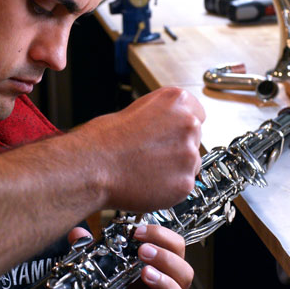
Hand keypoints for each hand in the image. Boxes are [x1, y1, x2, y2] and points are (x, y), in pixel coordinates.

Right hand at [74, 87, 204, 213]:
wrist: (92, 167)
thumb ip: (161, 116)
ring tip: (146, 169)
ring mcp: (189, 154)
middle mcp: (188, 124)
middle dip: (177, 147)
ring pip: (191, 164)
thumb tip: (167, 127)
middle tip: (152, 155)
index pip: (196, 113)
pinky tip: (148, 182)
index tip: (170, 135)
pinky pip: (184, 185)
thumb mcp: (135, 110)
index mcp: (176, 101)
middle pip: (195, 139)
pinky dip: (170, 188)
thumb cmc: (104, 140)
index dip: (179, 127)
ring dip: (175, 168)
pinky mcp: (185, 182)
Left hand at [79, 223, 193, 288]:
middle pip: (184, 272)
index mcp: (158, 269)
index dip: (163, 236)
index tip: (139, 231)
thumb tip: (77, 233)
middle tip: (143, 251)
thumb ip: (91, 251)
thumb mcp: (102, 272)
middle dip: (166, 258)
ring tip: (146, 274)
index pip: (175, 247)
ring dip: (166, 284)